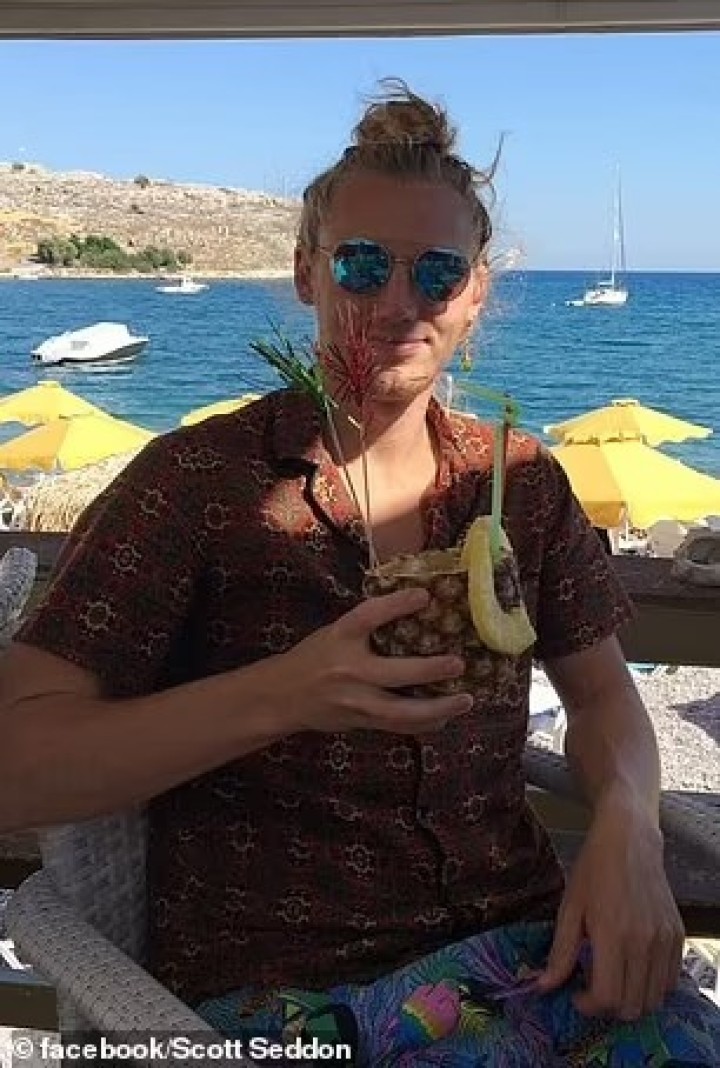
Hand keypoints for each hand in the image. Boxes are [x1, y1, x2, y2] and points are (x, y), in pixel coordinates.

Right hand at [269, 587, 473, 734]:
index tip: (425, 595)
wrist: (282, 696)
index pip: (368, 616)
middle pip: (393, 672)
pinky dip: (423, 724)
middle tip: (459, 664)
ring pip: (400, 711)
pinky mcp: (360, 721)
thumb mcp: (334, 632)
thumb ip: (367, 627)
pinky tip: (444, 719)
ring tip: (465, 700)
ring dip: (437, 708)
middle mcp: (348, 669)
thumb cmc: (315, 657)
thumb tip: (418, 608)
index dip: (396, 604)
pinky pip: (397, 726)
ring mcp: (354, 700)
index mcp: (340, 637)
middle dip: (429, 670)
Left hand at [537, 787, 684, 1019]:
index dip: (589, 1007)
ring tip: (613, 980)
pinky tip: (633, 969)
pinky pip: (670, 981)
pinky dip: (652, 987)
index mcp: (612, 934)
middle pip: (633, 1006)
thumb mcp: (570, 907)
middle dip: (609, 1008)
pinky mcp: (677, 935)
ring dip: (632, 1001)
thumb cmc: (594, 869)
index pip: (608, 996)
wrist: (629, 839)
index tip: (577, 997)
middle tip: (593, 990)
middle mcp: (644, 942)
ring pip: (654, 999)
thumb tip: (543, 986)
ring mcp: (664, 940)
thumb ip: (560, 952)